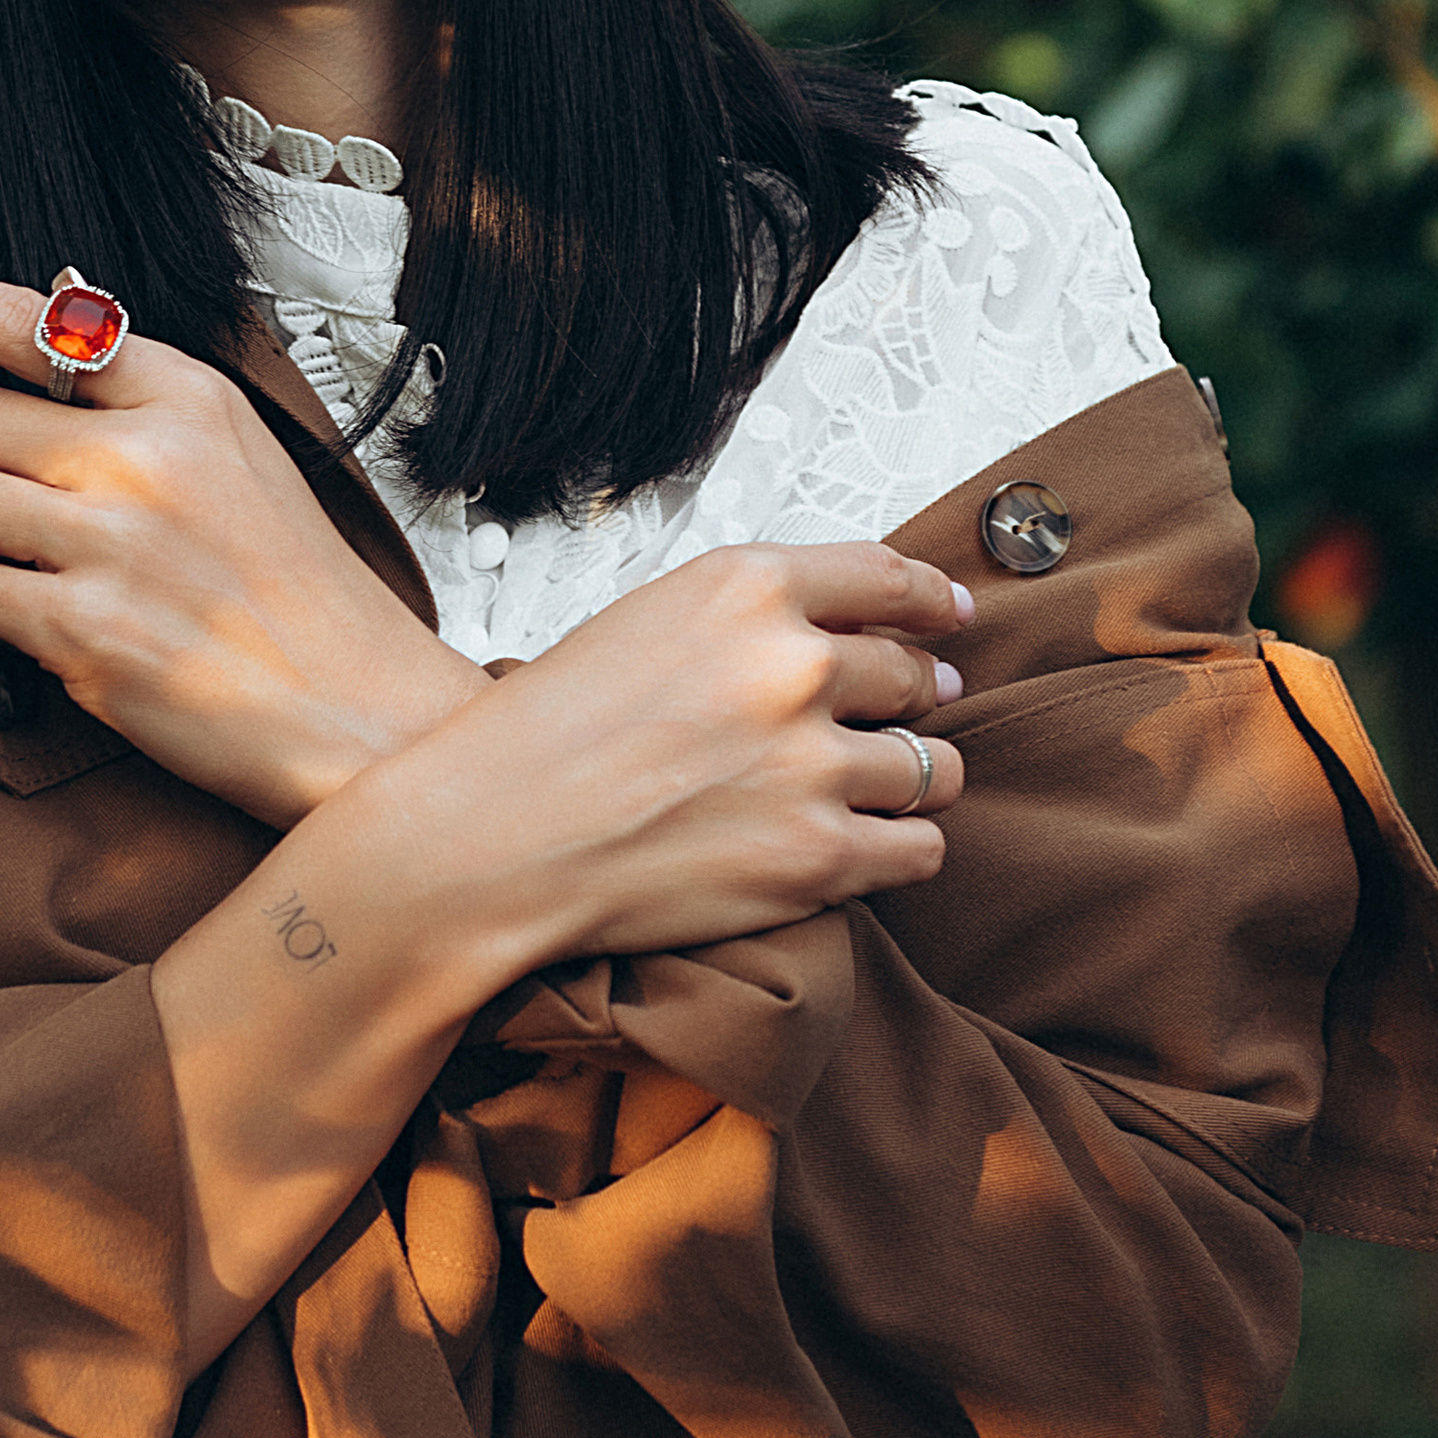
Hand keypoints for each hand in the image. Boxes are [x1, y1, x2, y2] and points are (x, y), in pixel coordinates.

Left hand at [0, 253, 483, 823]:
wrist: (356, 708)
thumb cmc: (283, 582)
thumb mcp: (232, 450)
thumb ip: (136, 393)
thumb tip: (33, 320)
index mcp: (186, 393)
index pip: (22, 318)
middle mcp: (146, 452)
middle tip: (48, 519)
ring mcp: (114, 540)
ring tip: (60, 575)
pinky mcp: (85, 630)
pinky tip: (69, 632)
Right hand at [370, 540, 970, 986]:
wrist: (487, 840)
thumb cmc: (545, 736)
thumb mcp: (645, 622)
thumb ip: (747, 615)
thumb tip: (851, 633)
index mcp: (747, 590)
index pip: (887, 579)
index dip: (932, 599)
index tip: (950, 616)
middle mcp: (793, 666)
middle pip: (913, 674)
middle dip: (920, 693)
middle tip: (915, 709)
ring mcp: (813, 766)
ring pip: (933, 767)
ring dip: (916, 778)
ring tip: (879, 789)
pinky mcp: (818, 858)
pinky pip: (919, 848)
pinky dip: (900, 848)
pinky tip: (866, 847)